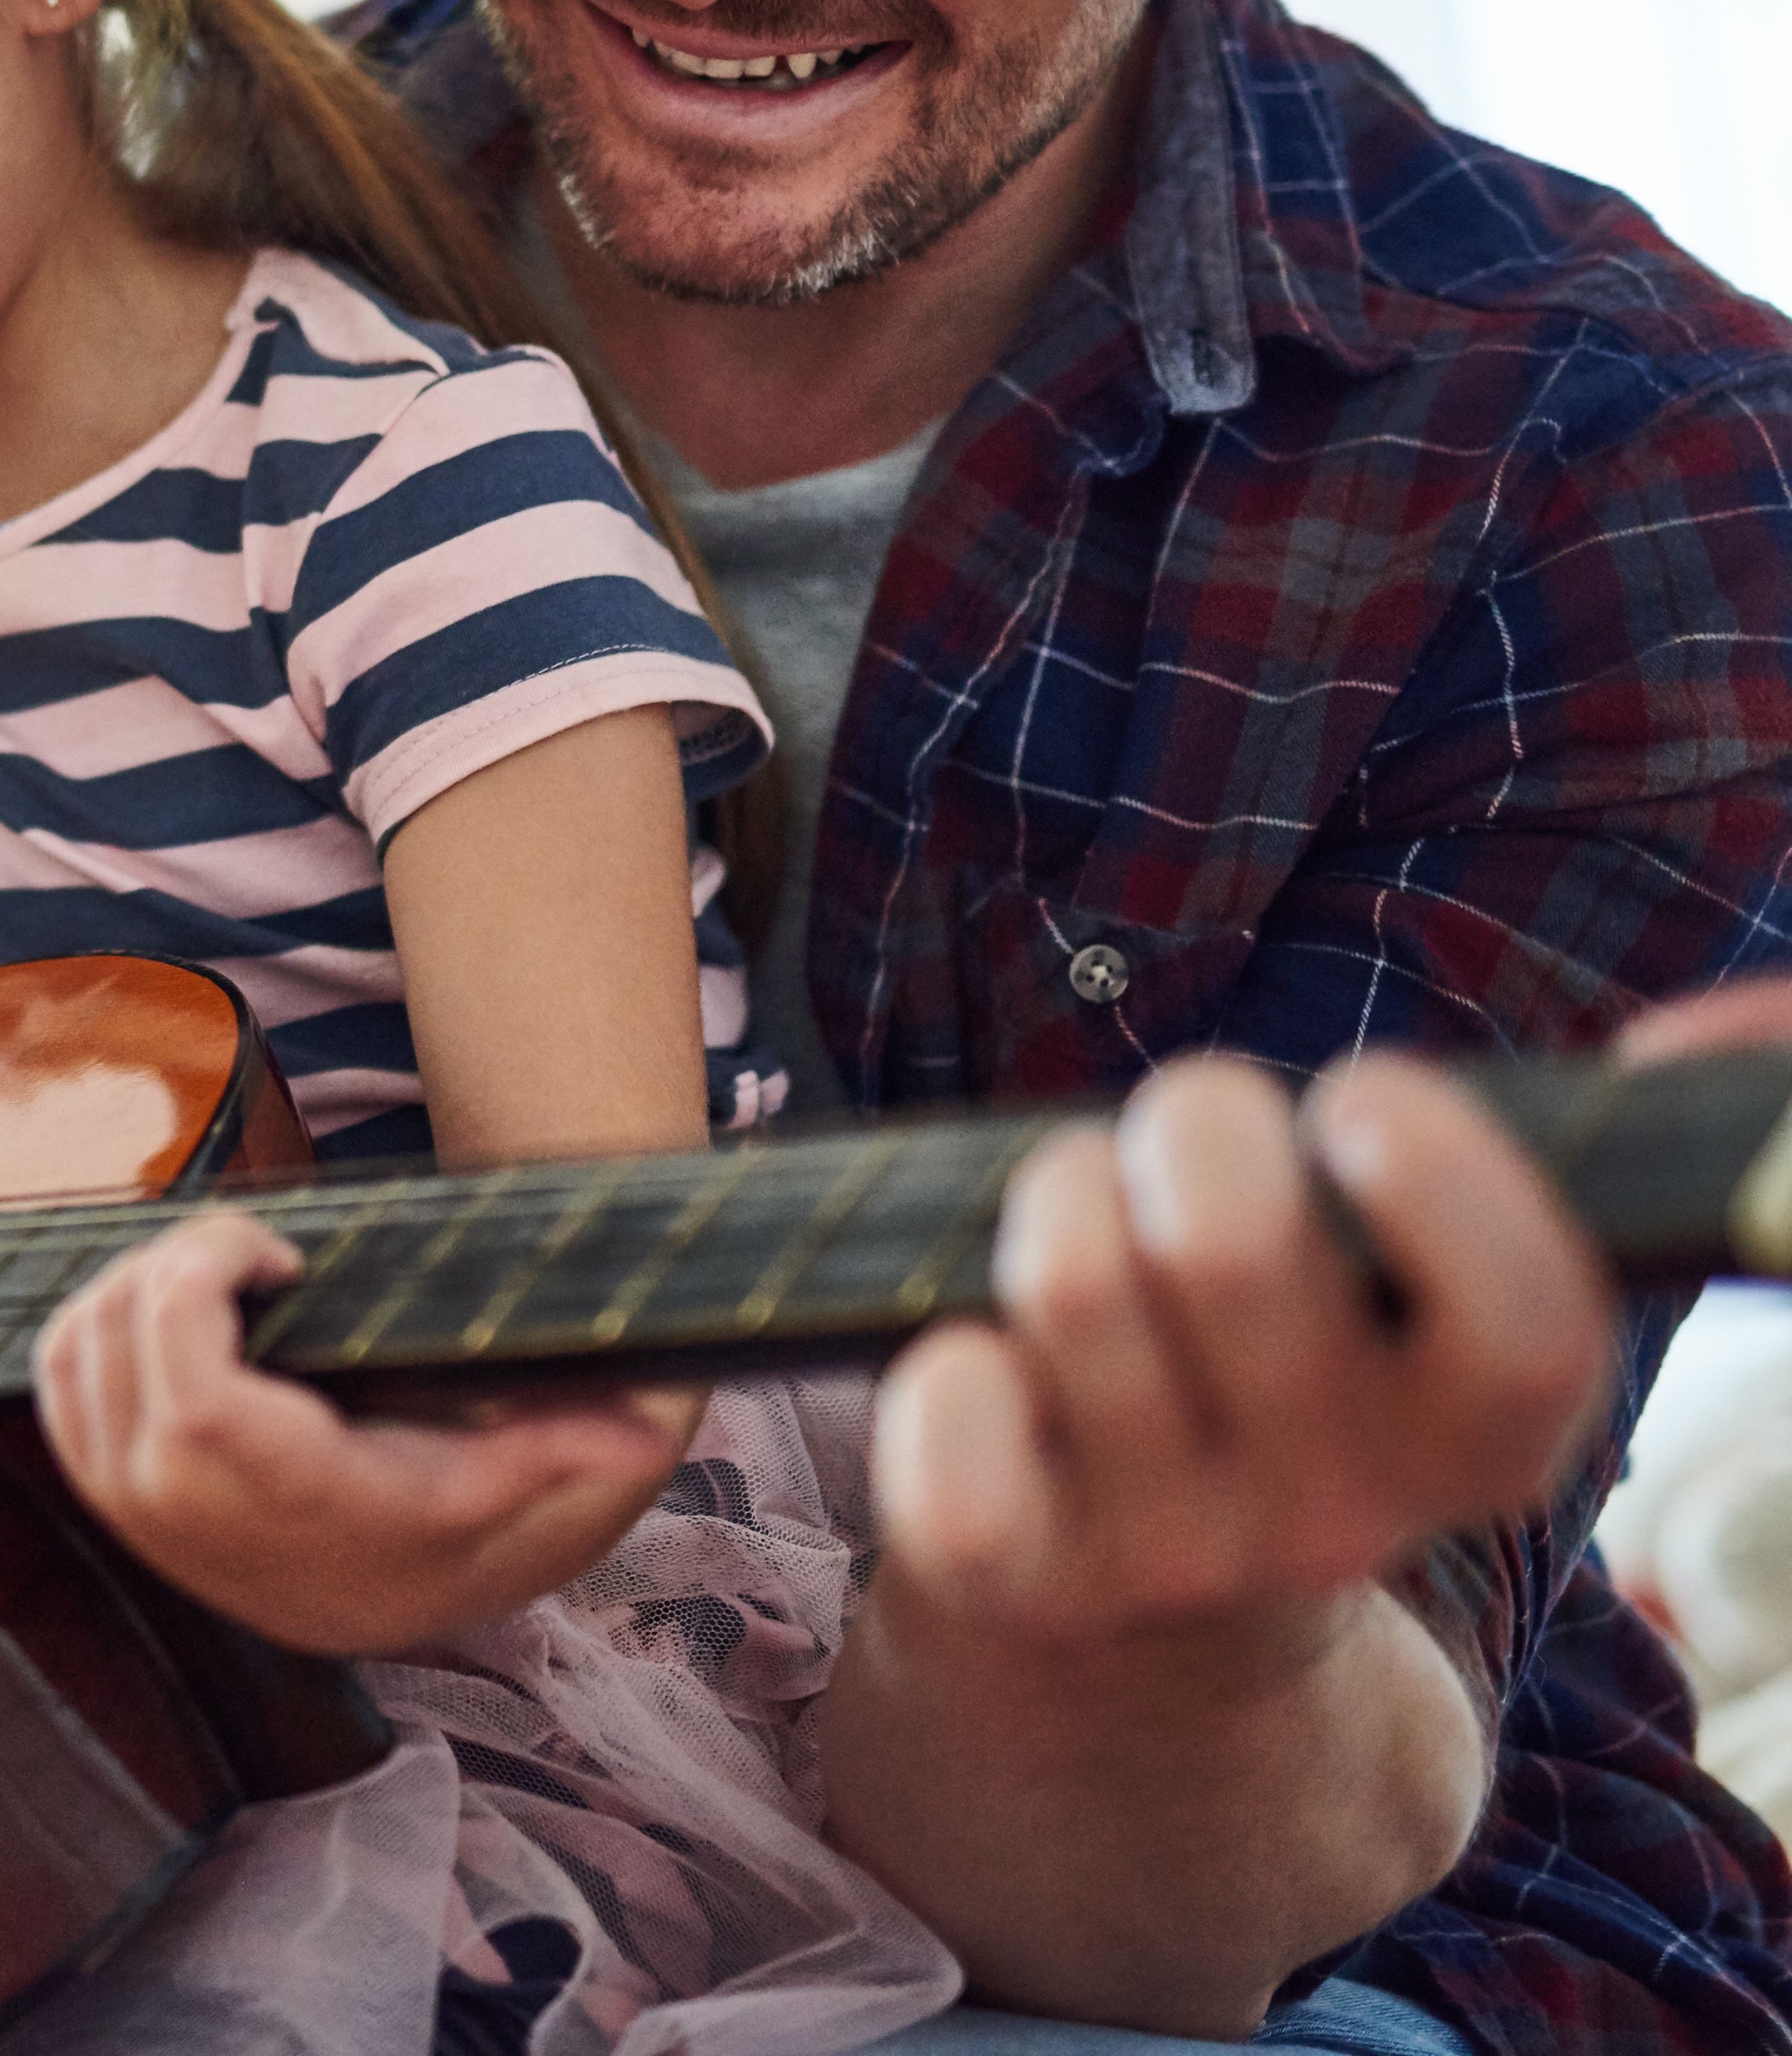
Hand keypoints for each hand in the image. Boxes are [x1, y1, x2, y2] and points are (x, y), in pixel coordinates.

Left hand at [32, 1211, 693, 1656]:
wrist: (362, 1595)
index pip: (191, 1393)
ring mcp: (128, 1508)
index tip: (267, 1252)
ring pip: (75, 1350)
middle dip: (172, 1263)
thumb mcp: (504, 1482)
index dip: (200, 1290)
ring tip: (213, 1277)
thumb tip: (645, 1426)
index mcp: (281, 1503)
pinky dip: (93, 1320)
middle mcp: (186, 1517)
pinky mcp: (97, 1486)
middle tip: (246, 1251)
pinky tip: (165, 1306)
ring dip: (130, 1283)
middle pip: (119, 1342)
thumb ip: (566, 1447)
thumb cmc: (436, 1519)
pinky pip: (54, 1378)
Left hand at [828, 1048, 1634, 2025]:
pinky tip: (981, 1359)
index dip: (1446, 1179)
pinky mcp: (1016, 1577)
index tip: (1365, 1104)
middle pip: (1232, 1242)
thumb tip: (1734, 1012)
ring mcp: (1175, 1552)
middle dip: (1187, 1126)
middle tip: (1178, 1149)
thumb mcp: (1420, 1286)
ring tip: (1078, 1227)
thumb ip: (1530, 1161)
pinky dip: (941, 1360)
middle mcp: (1344, 1511)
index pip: (1530, 1325)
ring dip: (1054, 1198)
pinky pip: (953, 1426)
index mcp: (1478, 1434)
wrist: (1151, 1642)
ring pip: (1074, 1282)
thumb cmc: (1281, 1362)